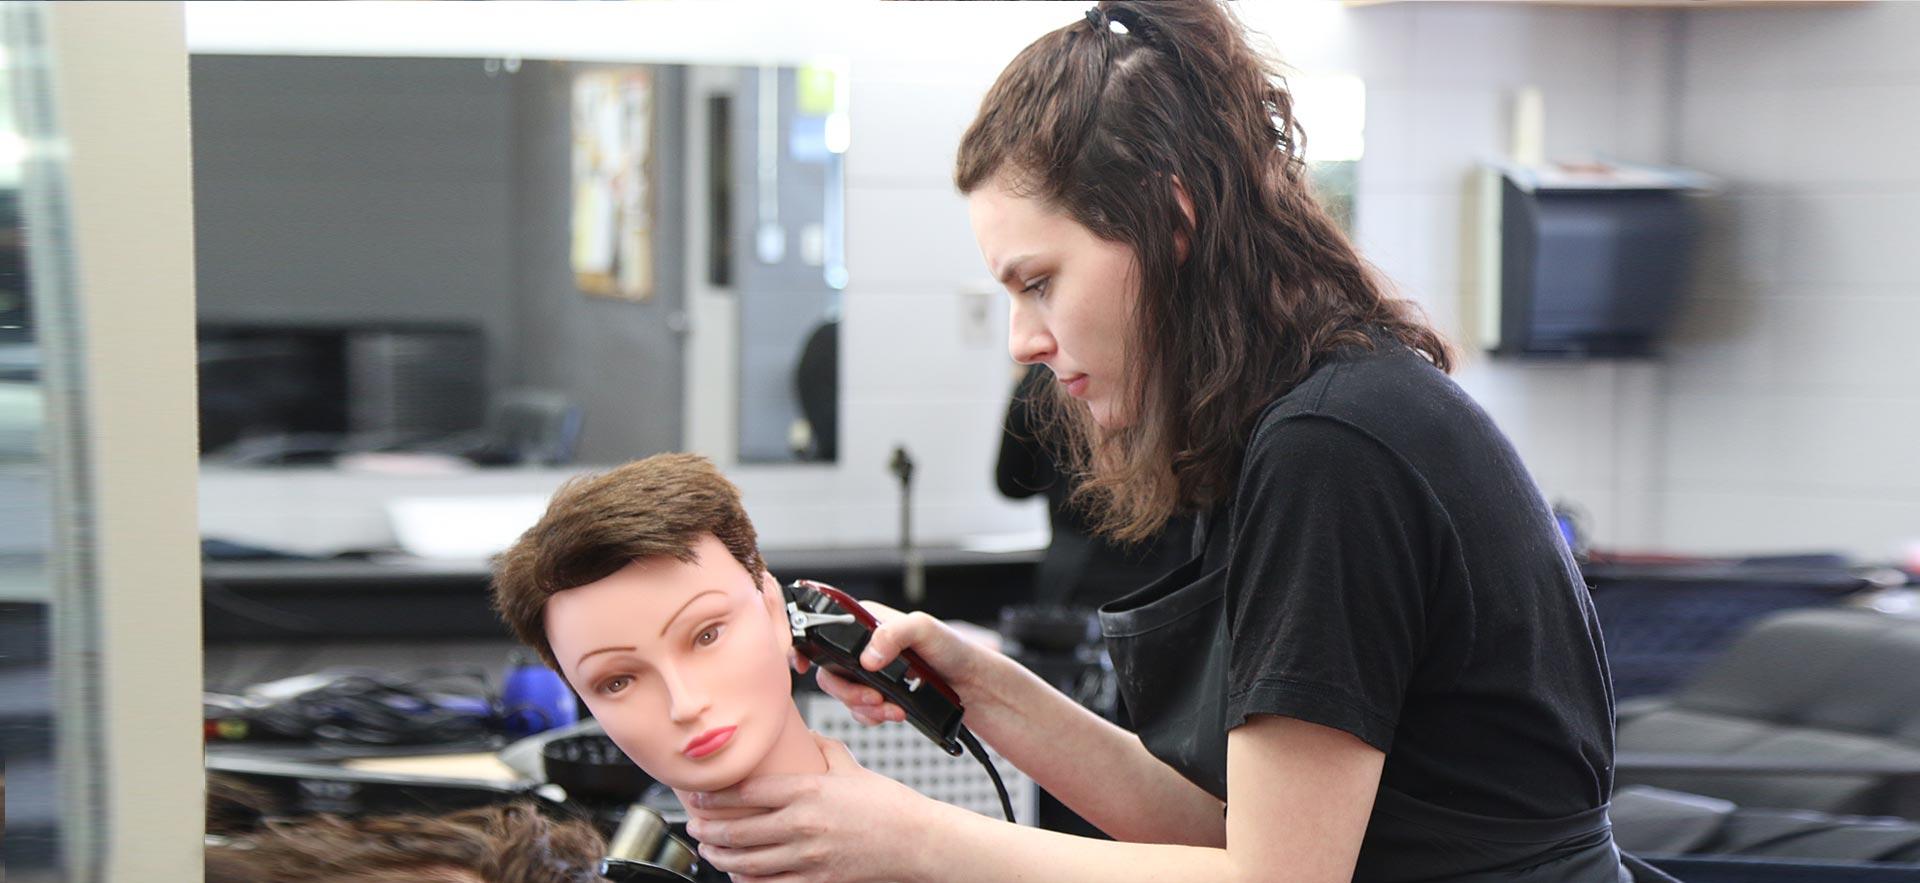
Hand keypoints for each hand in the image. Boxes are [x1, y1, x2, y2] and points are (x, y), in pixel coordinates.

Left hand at [685, 733, 939, 882]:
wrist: (917, 842)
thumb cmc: (888, 804)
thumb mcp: (852, 768)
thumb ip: (823, 749)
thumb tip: (803, 734)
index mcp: (809, 790)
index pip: (748, 790)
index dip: (716, 794)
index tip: (699, 794)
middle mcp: (803, 824)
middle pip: (739, 828)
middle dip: (708, 828)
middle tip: (693, 824)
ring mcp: (808, 856)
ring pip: (748, 860)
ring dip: (720, 855)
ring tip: (708, 848)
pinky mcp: (817, 881)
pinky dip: (747, 881)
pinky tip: (736, 874)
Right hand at [790, 601, 998, 726]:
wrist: (972, 684)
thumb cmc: (952, 649)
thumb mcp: (925, 629)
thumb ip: (895, 634)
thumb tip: (867, 658)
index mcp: (866, 623)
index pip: (822, 627)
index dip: (804, 645)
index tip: (799, 665)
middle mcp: (862, 647)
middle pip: (828, 670)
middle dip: (846, 690)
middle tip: (871, 697)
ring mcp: (869, 673)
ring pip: (843, 694)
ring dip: (863, 707)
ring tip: (890, 709)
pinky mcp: (878, 694)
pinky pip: (860, 711)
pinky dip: (873, 716)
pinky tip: (894, 714)